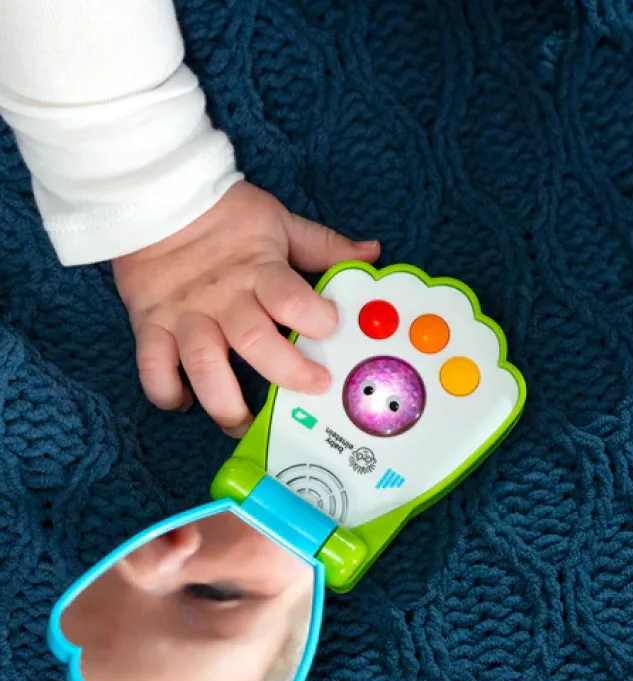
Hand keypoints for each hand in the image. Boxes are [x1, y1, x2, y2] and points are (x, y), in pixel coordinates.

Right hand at [113, 181, 379, 434]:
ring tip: (243, 423)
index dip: (317, 318)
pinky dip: (165, 391)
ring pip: (204, 366)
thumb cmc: (223, 215)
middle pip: (255, 342)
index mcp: (258, 272)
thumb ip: (324, 246)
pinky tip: (185, 402)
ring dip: (225, 403)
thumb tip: (371, 254)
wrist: (152, 195)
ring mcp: (186, 316)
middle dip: (288, 372)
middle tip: (312, 389)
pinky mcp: (151, 325)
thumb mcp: (279, 223)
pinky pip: (153, 367)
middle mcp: (223, 300)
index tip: (332, 330)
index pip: (291, 299)